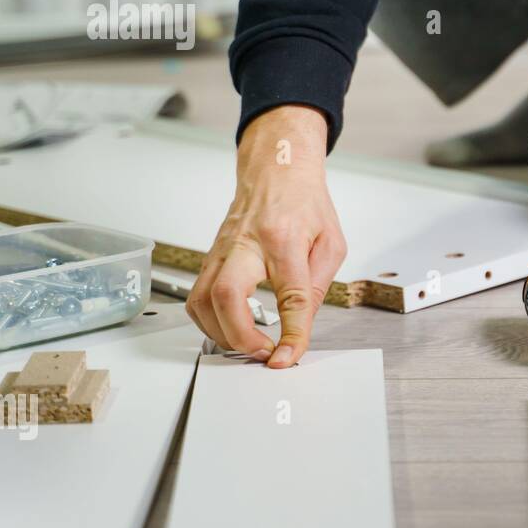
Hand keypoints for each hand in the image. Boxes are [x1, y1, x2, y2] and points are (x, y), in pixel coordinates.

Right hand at [187, 105, 346, 367]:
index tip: (288, 358)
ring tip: (247, 344)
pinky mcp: (210, 256)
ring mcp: (221, 250)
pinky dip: (209, 320)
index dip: (290, 333)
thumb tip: (300, 330)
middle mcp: (246, 244)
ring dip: (220, 333)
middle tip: (261, 353)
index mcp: (284, 238)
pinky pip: (197, 296)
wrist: (277, 169)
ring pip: (201, 300)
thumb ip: (317, 287)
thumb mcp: (331, 243)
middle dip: (239, 336)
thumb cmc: (305, 203)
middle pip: (225, 295)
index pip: (289, 295)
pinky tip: (229, 327)